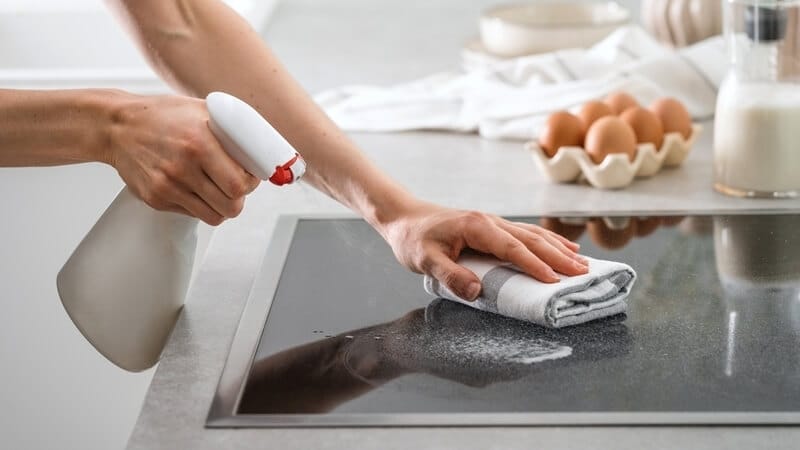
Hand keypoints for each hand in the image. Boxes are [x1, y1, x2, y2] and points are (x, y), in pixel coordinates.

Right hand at [105, 93, 258, 224]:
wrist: (117, 126)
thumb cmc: (162, 116)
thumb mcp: (202, 110)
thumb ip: (232, 128)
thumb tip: (261, 148)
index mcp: (199, 143)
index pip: (239, 184)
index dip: (251, 184)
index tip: (250, 177)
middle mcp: (183, 168)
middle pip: (231, 206)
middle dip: (239, 198)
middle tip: (236, 186)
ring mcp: (167, 187)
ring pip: (214, 216)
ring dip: (222, 206)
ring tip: (219, 190)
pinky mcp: (156, 199)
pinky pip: (192, 214)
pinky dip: (200, 205)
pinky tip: (196, 188)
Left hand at [379, 202, 588, 300]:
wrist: (404, 217)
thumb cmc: (413, 239)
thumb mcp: (424, 260)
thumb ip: (449, 275)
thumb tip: (477, 291)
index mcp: (477, 227)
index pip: (512, 248)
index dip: (534, 265)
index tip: (554, 281)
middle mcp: (490, 221)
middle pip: (531, 239)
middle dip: (558, 257)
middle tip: (583, 274)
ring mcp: (493, 222)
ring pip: (533, 234)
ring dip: (558, 249)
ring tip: (582, 263)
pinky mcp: (492, 228)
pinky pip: (526, 234)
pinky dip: (548, 242)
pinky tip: (562, 249)